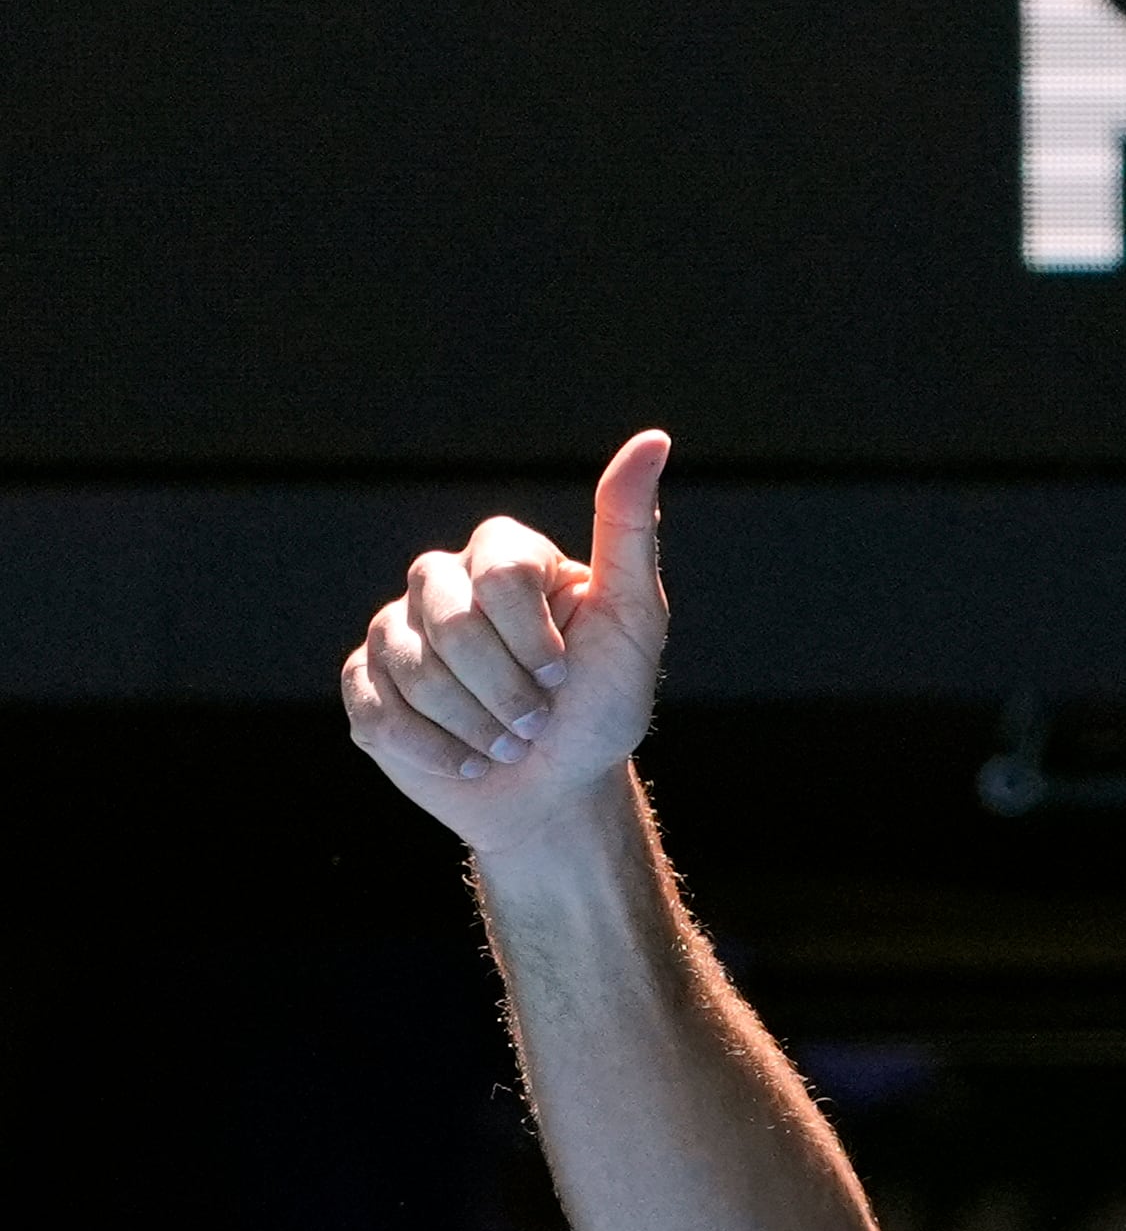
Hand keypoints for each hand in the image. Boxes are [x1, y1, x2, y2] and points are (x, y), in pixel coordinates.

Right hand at [339, 430, 672, 857]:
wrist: (559, 791)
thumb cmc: (602, 705)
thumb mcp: (633, 620)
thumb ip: (630, 530)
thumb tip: (655, 439)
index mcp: (503, 557)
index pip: (500, 573)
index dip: (534, 637)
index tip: (566, 671)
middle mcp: (443, 582)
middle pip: (451, 620)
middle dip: (505, 688)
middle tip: (537, 719)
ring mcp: (398, 631)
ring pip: (411, 666)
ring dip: (474, 724)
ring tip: (506, 741)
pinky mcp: (366, 684)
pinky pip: (375, 705)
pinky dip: (430, 747)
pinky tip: (465, 759)